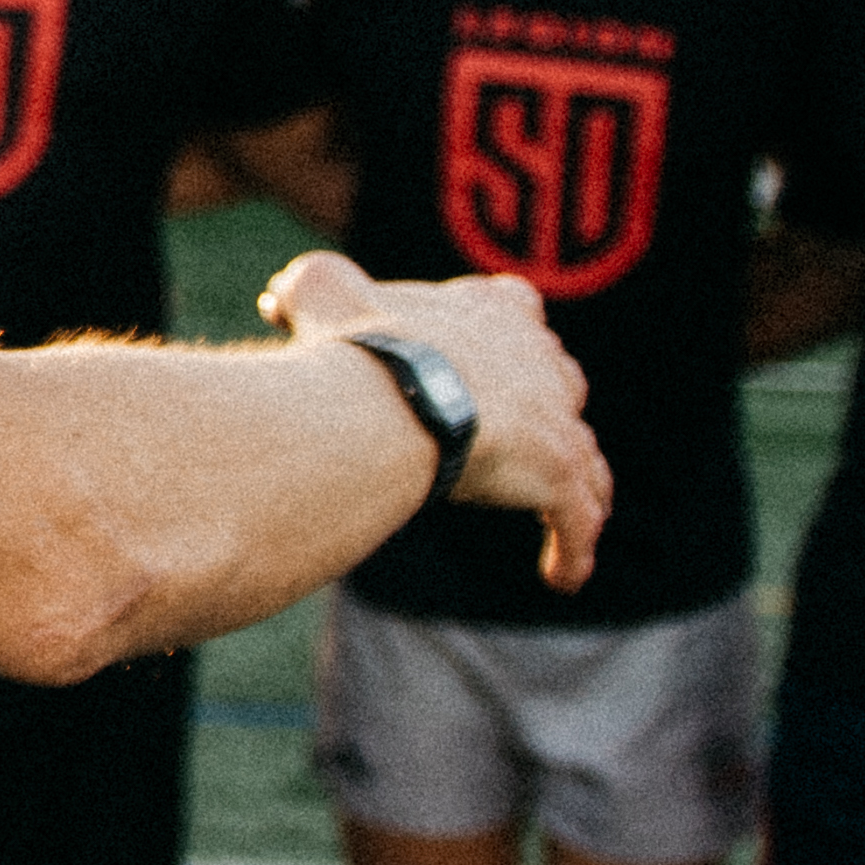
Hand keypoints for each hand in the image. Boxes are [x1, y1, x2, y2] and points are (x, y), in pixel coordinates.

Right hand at [258, 251, 607, 592]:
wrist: (393, 405)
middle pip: (562, 385)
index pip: (515, 308)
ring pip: (584, 459)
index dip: (506, 333)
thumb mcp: (321, 293)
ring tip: (562, 517)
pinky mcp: (561, 475)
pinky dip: (574, 549)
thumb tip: (279, 300)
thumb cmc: (358, 348)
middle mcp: (541, 361)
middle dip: (547, 413)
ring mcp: (558, 421)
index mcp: (493, 311)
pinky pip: (579, 521)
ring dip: (575, 488)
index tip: (489, 360)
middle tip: (516, 448)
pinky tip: (561, 577)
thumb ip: (309, 287)